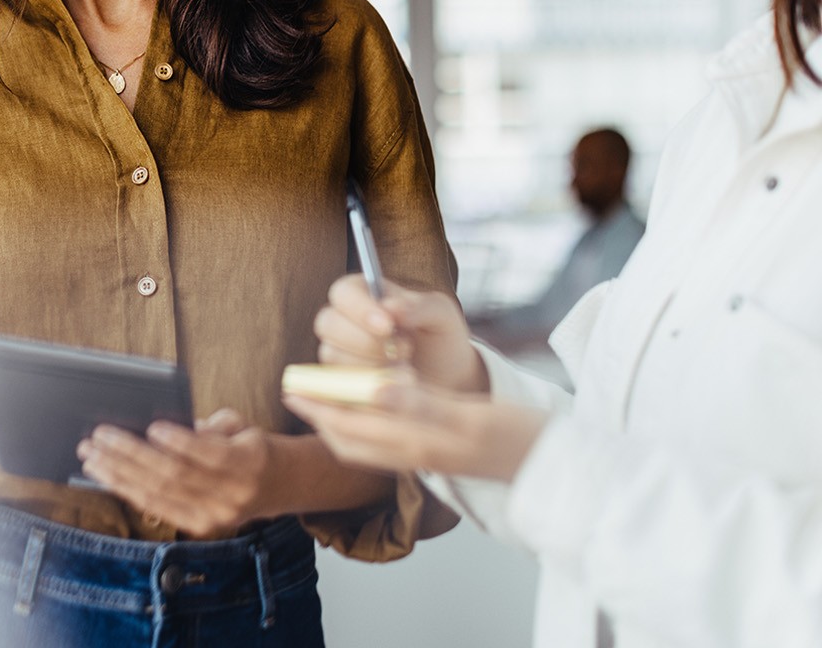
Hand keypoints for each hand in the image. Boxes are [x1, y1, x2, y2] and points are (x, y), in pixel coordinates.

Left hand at [77, 409, 274, 536]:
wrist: (279, 485)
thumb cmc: (249, 445)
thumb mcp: (240, 426)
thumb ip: (209, 426)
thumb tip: (167, 427)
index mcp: (248, 463)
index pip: (210, 455)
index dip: (179, 442)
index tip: (152, 427)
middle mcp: (232, 496)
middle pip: (175, 476)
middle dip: (131, 455)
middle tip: (100, 436)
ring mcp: (214, 517)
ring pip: (159, 494)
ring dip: (119, 474)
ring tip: (91, 455)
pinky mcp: (199, 527)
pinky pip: (156, 507)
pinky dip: (126, 490)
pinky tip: (105, 475)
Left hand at [285, 382, 546, 481]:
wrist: (563, 467)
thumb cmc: (522, 438)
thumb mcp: (469, 416)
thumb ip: (420, 403)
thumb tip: (373, 387)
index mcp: (416, 444)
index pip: (349, 429)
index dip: (317, 407)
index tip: (291, 387)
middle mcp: (416, 455)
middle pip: (351, 440)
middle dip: (320, 415)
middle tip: (295, 389)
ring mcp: (429, 456)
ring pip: (368, 443)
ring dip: (341, 421)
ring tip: (323, 397)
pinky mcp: (443, 453)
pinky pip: (390, 442)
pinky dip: (368, 425)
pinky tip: (372, 407)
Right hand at [314, 275, 486, 393]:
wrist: (447, 379)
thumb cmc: (440, 339)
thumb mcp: (441, 315)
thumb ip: (420, 306)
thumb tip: (391, 307)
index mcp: (363, 293)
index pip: (343, 292)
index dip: (360, 308)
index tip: (388, 325)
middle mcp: (343, 320)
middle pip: (328, 323)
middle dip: (365, 341)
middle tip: (404, 350)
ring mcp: (337, 351)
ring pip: (332, 354)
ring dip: (371, 365)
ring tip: (406, 368)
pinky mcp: (339, 380)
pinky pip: (338, 382)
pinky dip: (368, 385)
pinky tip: (394, 384)